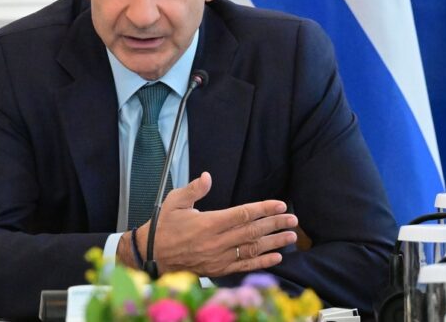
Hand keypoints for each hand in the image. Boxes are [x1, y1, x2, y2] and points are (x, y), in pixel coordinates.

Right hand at [135, 172, 296, 276]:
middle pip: (252, 231)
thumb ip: (193, 189)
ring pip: (252, 249)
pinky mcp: (218, 269)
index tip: (280, 204)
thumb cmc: (164, 226)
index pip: (243, 214)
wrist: (153, 255)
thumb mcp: (175, 201)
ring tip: (291, 236)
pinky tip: (277, 257)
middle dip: (275, 224)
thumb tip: (207, 177)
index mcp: (208, 223)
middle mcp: (216, 242)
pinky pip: (244, 266)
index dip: (264, 209)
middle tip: (293, 219)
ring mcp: (218, 257)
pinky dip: (262, 262)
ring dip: (274, 243)